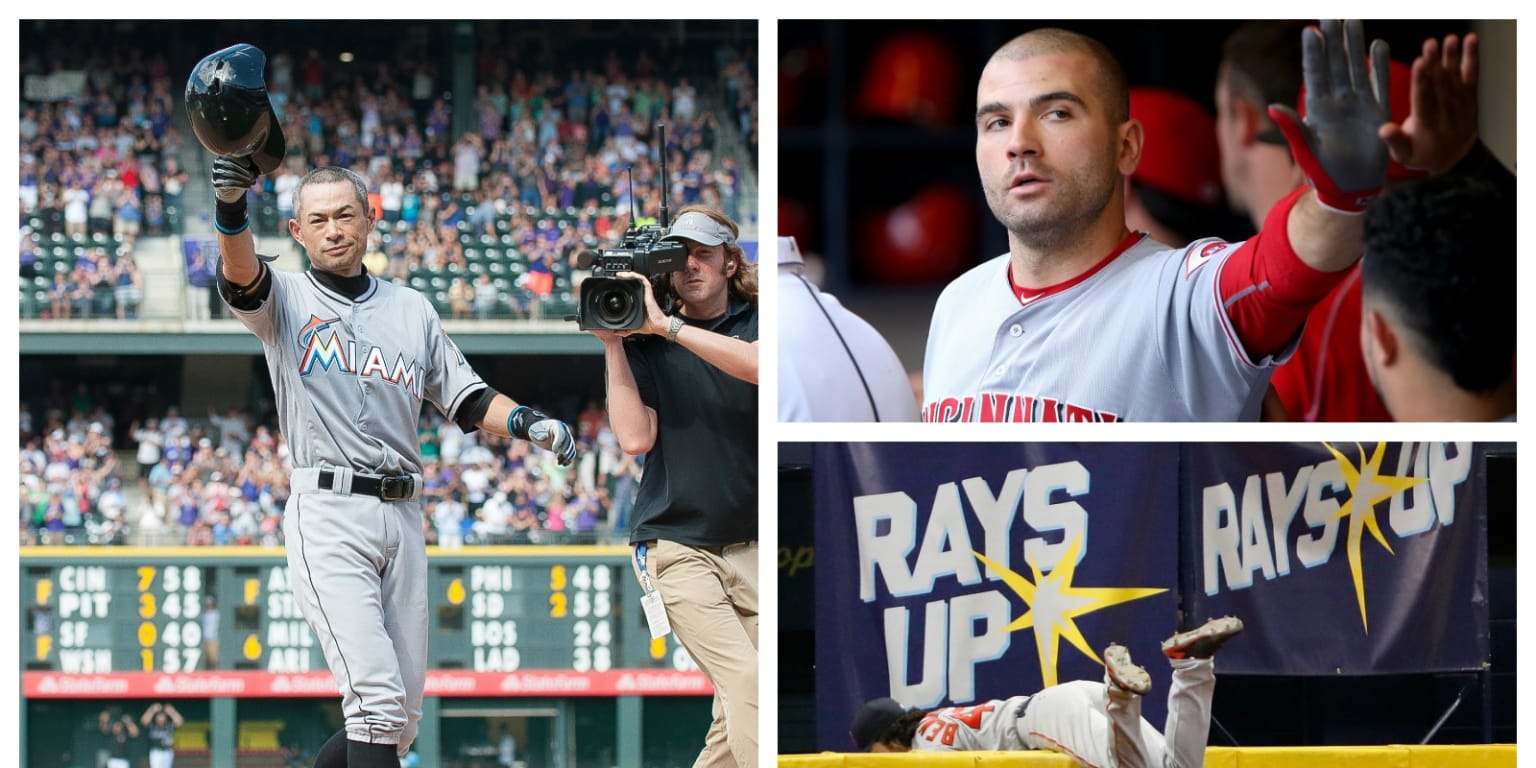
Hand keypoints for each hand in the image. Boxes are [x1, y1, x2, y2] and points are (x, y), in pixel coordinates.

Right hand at [211, 156, 258, 204]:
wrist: (231, 192)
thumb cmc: (239, 177)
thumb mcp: (243, 168)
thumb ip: (246, 161)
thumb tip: (251, 149)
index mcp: (222, 157)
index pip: (230, 156)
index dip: (240, 160)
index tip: (249, 165)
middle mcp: (217, 164)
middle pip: (231, 165)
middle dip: (244, 171)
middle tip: (253, 176)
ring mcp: (215, 174)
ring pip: (231, 175)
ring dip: (244, 179)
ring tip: (253, 182)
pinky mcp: (216, 183)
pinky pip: (229, 183)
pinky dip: (241, 185)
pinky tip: (248, 187)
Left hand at [526, 418, 576, 466]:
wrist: (538, 431)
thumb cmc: (535, 431)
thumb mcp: (535, 432)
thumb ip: (539, 434)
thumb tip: (543, 437)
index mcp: (556, 425)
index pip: (561, 434)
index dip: (559, 443)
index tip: (554, 451)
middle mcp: (564, 430)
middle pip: (568, 441)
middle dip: (564, 451)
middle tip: (558, 458)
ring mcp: (566, 437)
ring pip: (571, 447)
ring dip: (567, 456)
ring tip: (560, 463)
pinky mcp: (566, 444)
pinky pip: (571, 451)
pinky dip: (569, 458)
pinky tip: (564, 464)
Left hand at [615, 271, 669, 335]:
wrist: (659, 326)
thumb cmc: (650, 325)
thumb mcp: (633, 327)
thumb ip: (624, 330)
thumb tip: (615, 332)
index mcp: (638, 301)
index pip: (630, 290)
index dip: (623, 285)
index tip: (614, 285)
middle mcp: (641, 295)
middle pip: (633, 282)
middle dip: (624, 277)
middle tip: (615, 277)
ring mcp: (645, 293)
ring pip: (637, 278)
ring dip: (628, 274)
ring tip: (619, 274)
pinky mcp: (648, 292)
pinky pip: (643, 280)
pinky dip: (635, 275)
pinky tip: (628, 274)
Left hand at [1267, 20, 1390, 213]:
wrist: (1349, 188)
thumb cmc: (1322, 172)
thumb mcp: (1305, 150)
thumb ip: (1292, 128)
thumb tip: (1271, 107)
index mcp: (1316, 109)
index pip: (1314, 75)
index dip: (1312, 54)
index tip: (1309, 31)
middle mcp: (1336, 101)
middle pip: (1334, 64)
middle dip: (1332, 40)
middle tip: (1330, 14)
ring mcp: (1357, 103)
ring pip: (1355, 68)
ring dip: (1354, 45)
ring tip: (1352, 21)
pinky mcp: (1378, 111)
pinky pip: (1378, 83)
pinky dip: (1379, 66)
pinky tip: (1378, 44)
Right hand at [1378, 33, 1479, 174]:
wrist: (1457, 158)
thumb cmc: (1423, 154)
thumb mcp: (1404, 156)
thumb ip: (1395, 142)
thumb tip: (1383, 129)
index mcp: (1427, 126)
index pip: (1424, 100)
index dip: (1421, 81)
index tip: (1419, 64)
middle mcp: (1446, 112)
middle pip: (1440, 84)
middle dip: (1435, 63)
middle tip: (1429, 45)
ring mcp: (1459, 102)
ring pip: (1455, 77)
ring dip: (1452, 57)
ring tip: (1449, 39)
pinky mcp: (1469, 95)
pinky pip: (1471, 74)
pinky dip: (1472, 57)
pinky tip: (1470, 40)